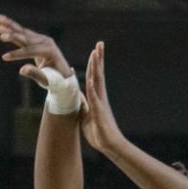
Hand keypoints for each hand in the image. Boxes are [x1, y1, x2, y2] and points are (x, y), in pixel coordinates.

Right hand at [0, 16, 75, 84]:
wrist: (63, 75)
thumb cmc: (55, 80)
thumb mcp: (47, 80)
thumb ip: (36, 74)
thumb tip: (22, 70)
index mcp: (50, 51)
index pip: (31, 51)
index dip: (17, 54)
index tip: (4, 57)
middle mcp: (46, 42)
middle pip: (27, 38)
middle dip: (13, 36)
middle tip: (1, 34)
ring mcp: (41, 38)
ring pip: (23, 32)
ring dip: (10, 25)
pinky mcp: (35, 39)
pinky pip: (22, 32)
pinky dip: (11, 27)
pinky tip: (1, 21)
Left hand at [80, 41, 123, 158]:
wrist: (109, 144)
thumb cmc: (98, 133)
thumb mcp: (86, 116)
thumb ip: (83, 105)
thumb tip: (78, 96)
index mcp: (97, 97)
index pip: (95, 76)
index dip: (94, 64)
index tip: (95, 51)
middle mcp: (100, 96)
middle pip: (98, 73)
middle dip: (98, 58)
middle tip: (99, 44)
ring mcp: (100, 102)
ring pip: (97, 81)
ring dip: (96, 67)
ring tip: (96, 53)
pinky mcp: (99, 111)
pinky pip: (94, 97)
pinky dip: (92, 86)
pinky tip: (91, 77)